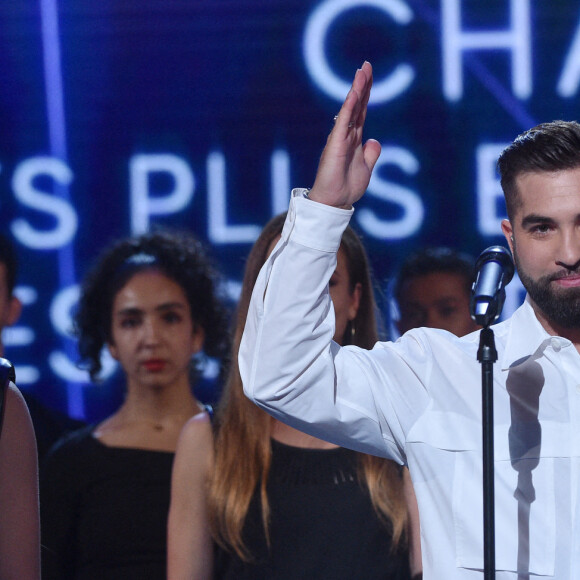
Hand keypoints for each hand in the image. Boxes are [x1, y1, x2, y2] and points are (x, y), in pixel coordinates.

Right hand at [308, 61, 380, 208]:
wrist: (335, 202)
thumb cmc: (347, 187)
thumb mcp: (366, 168)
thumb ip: (371, 153)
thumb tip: (375, 141)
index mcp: (354, 139)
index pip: (361, 111)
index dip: (366, 93)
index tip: (369, 75)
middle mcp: (346, 135)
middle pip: (356, 105)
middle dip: (362, 85)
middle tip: (366, 65)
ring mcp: (340, 138)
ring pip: (350, 109)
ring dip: (356, 90)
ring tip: (362, 72)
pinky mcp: (335, 144)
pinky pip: (343, 121)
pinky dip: (349, 107)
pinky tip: (355, 93)